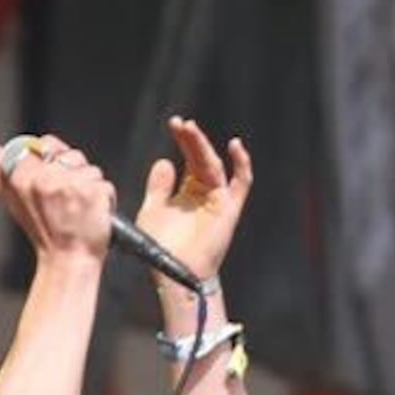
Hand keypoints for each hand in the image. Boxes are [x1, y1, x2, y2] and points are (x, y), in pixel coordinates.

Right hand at [0, 133, 116, 263]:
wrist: (67, 261)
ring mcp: (70, 185)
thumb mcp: (14, 204)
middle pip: (70, 155)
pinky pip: (104, 184)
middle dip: (74, 172)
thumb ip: (2, 175)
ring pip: (90, 169)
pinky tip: (91, 214)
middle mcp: (44, 179)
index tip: (53, 174)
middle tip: (67, 197)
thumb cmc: (44, 234)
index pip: (44, 144)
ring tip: (79, 207)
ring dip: (90, 186)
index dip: (53, 156)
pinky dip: (103, 199)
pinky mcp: (93, 193)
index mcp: (22, 178)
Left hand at [137, 117, 256, 295]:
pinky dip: (242, 164)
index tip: (174, 123)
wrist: (174, 271)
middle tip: (180, 123)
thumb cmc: (163, 247)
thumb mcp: (152, 210)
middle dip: (191, 139)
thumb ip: (158, 187)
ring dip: (203, 146)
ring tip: (190, 129)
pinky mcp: (229, 207)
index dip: (184, 140)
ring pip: (215, 164)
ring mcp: (219, 198)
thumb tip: (164, 161)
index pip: (189, 157)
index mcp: (188, 190)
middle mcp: (206, 191)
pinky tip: (235, 146)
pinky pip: (242, 182)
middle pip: (201, 157)